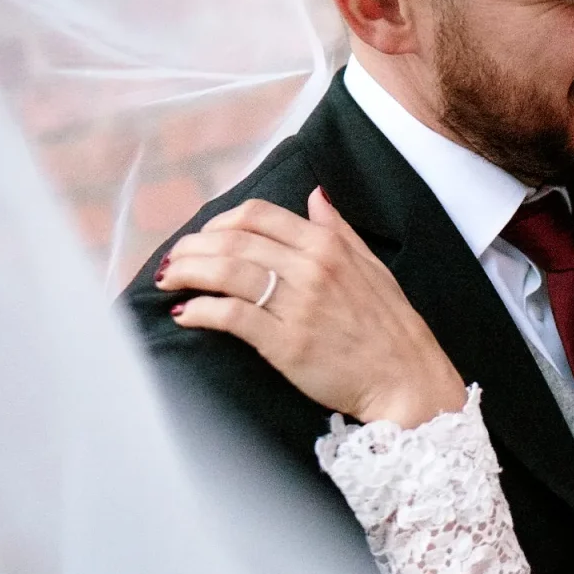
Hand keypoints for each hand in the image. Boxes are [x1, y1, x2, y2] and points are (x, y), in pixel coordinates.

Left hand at [157, 187, 468, 427]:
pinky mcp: (285, 343)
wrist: (405, 377)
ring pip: (225, 272)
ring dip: (187, 272)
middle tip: (173, 259)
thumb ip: (338, 229)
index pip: (257, 215)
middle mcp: (310, 267)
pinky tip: (186, 313)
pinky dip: (201, 311)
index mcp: (327, 245)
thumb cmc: (388, 325)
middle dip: (192, 247)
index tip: (204, 237)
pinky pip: (231, 316)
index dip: (220, 222)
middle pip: (232, 240)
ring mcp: (297, 305)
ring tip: (168, 280)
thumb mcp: (371, 265)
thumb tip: (315, 196)